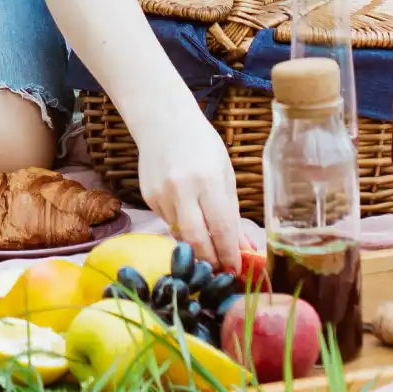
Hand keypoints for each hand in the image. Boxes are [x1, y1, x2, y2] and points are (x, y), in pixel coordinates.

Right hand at [135, 109, 242, 273]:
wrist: (164, 121)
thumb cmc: (202, 145)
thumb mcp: (225, 173)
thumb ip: (232, 212)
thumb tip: (244, 248)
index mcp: (209, 180)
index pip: (221, 228)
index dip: (229, 254)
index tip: (235, 271)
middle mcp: (183, 189)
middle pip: (197, 240)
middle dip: (210, 261)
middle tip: (220, 271)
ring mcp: (162, 194)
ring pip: (181, 235)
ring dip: (195, 245)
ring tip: (207, 245)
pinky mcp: (148, 198)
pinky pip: (168, 222)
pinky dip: (180, 225)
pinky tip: (185, 211)